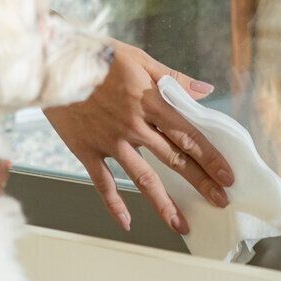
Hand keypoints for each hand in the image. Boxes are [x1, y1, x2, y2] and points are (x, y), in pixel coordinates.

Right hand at [43, 39, 234, 233]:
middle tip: (220, 202)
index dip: (210, 157)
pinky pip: (103, 183)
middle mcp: (133, 125)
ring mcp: (110, 141)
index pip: (187, 134)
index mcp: (149, 101)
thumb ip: (172, 77)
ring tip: (182, 224)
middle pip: (173, 159)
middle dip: (200, 182)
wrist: (53, 63)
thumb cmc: (96, 56)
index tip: (227, 176)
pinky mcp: (87, 150)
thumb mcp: (138, 58)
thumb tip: (205, 90)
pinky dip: (115, 204)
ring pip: (143, 178)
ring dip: (165, 203)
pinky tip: (127, 222)